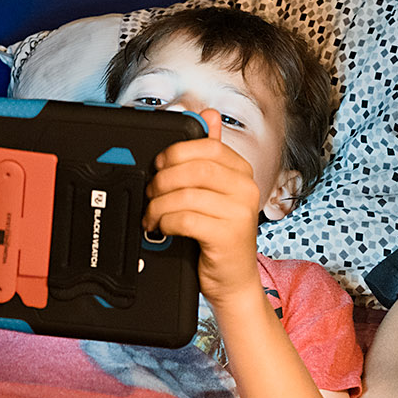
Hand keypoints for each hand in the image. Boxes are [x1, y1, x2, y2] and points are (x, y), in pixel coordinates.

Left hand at [144, 110, 263, 302]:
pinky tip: (161, 227)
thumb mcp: (214, 194)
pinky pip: (186, 218)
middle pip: (196, 168)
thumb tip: (208, 115)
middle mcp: (246, 189)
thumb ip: (209, 157)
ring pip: (186, 194)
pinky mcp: (228, 236)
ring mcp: (240, 213)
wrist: (232, 282)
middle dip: (164, 178)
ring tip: (153, 214)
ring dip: (159, 204)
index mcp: (242, 174)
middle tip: (151, 192)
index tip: (160, 164)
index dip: (177, 151)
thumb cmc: (219, 237)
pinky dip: (166, 221)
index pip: (209, 146)